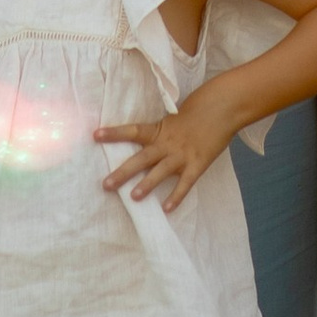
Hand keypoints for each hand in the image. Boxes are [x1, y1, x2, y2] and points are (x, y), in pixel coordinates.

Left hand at [96, 91, 232, 212]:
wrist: (222, 108)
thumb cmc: (196, 111)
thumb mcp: (173, 118)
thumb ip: (159, 132)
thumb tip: (142, 142)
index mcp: (159, 129)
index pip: (132, 130)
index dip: (114, 133)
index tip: (94, 135)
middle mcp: (168, 143)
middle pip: (142, 158)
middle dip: (123, 172)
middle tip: (105, 185)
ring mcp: (182, 154)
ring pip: (161, 171)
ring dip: (147, 185)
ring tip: (133, 198)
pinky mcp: (198, 164)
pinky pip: (185, 183)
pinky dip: (177, 196)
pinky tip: (167, 209)